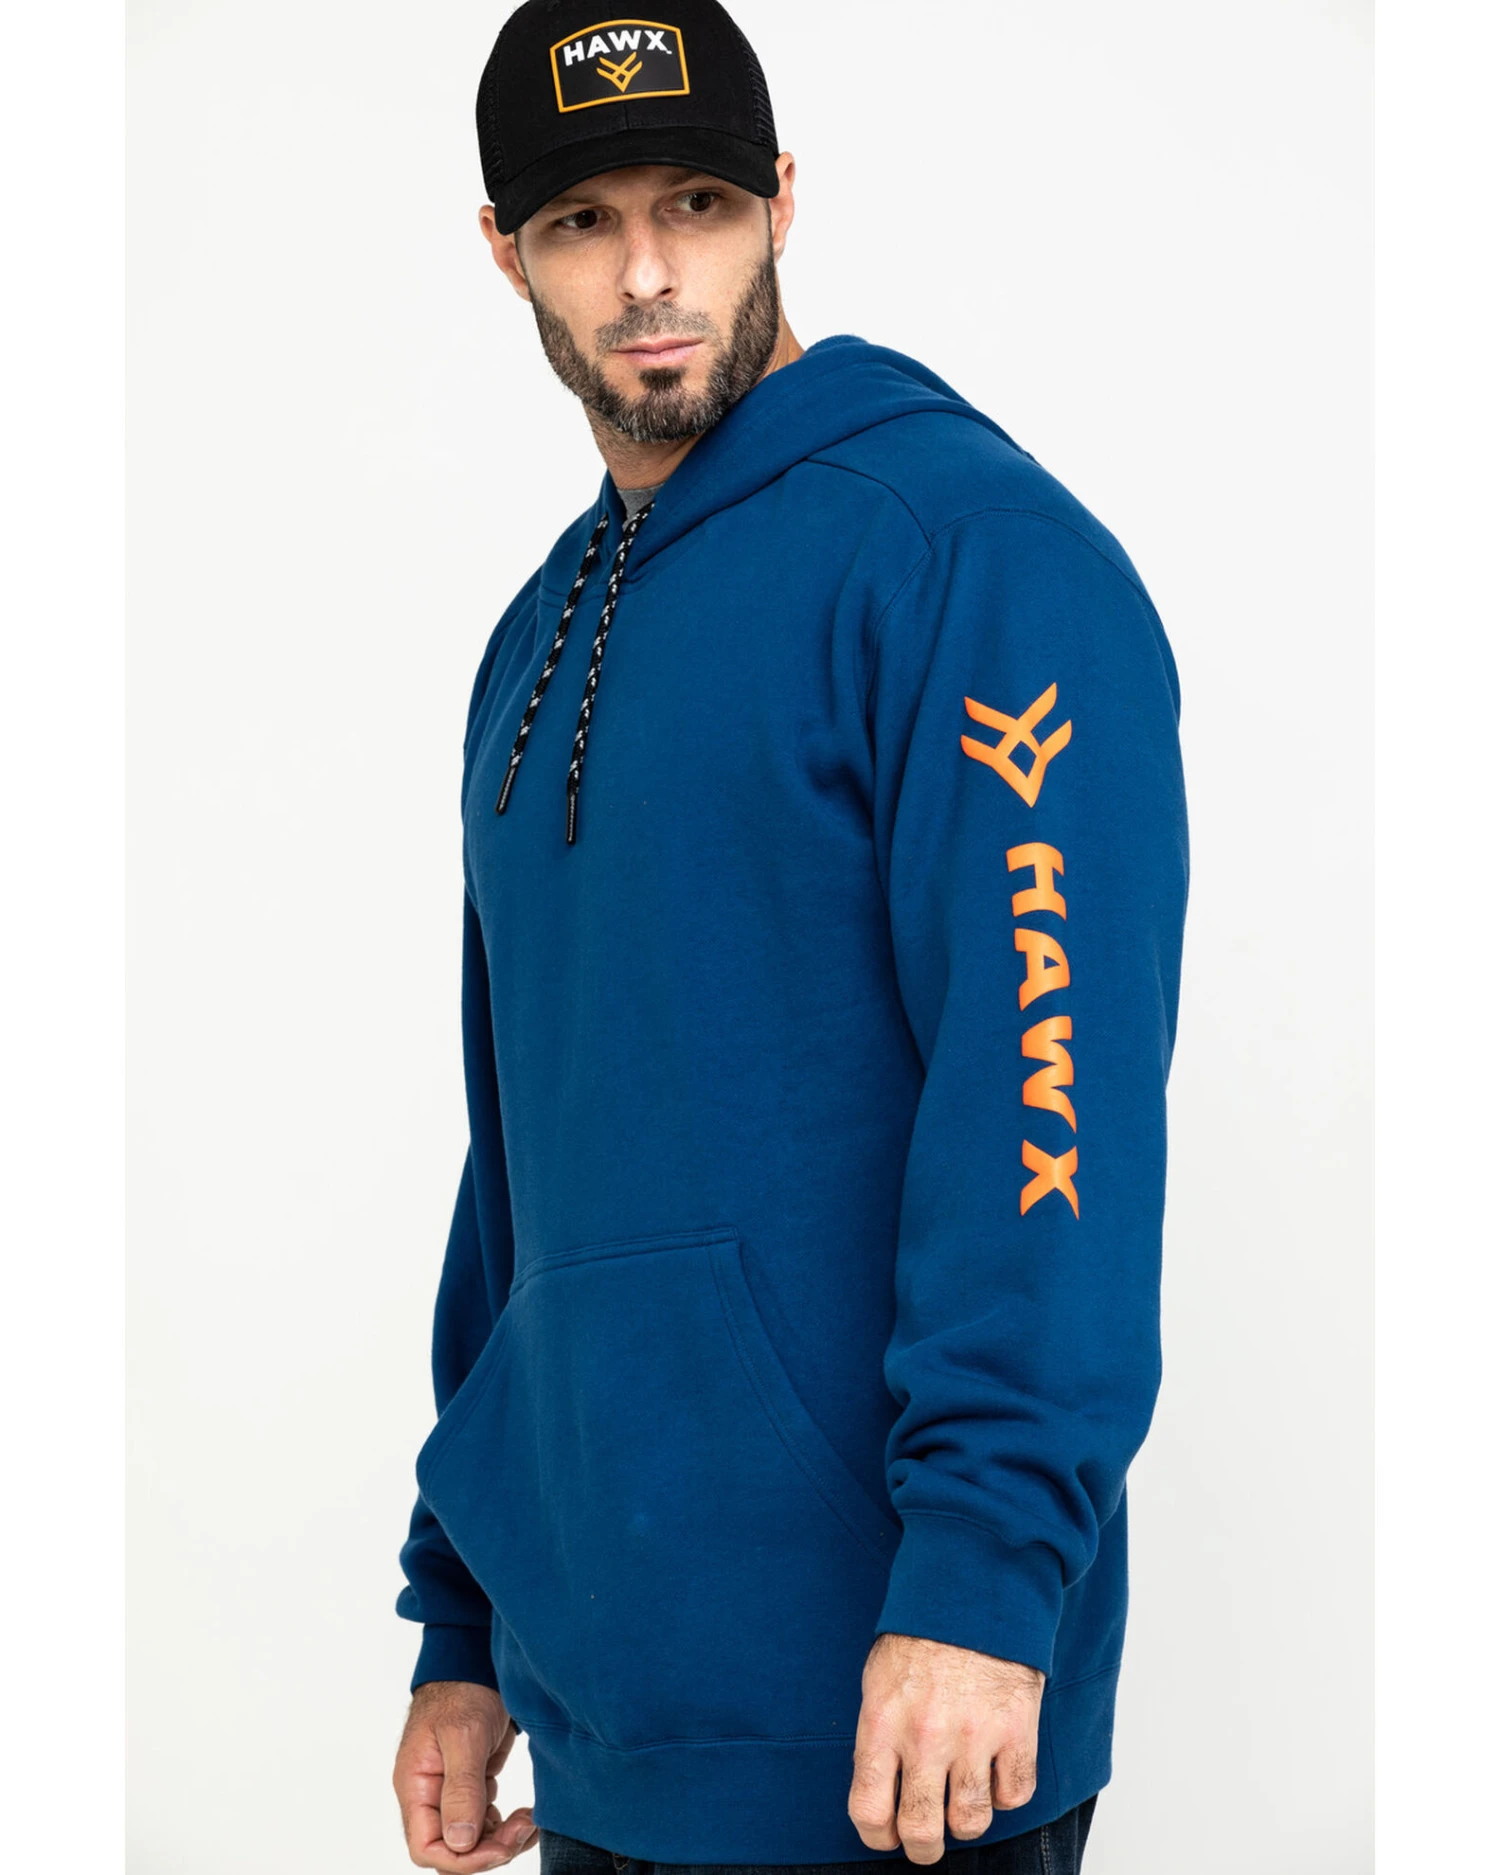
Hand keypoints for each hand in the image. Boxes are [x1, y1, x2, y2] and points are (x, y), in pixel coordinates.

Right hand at [393, 1679, 538, 1870]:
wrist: (476, 1662)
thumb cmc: (463, 1691)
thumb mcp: (464, 1736)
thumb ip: (461, 1789)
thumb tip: (459, 1842)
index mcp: (416, 1786)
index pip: (426, 1848)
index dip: (463, 1859)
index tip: (500, 1847)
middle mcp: (428, 1796)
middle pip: (451, 1850)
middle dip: (489, 1850)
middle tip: (525, 1828)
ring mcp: (449, 1792)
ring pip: (470, 1841)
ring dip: (501, 1841)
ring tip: (530, 1822)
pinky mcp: (471, 1786)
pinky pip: (483, 1823)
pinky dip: (504, 1827)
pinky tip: (524, 1816)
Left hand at [848, 1633, 1044, 1863]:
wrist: (974, 1590)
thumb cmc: (923, 1633)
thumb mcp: (880, 1678)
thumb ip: (879, 1734)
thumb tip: (879, 1788)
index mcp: (883, 1721)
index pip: (868, 1809)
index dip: (876, 1835)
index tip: (885, 1833)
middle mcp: (926, 1734)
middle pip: (921, 1829)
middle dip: (921, 1847)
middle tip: (925, 1841)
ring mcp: (974, 1734)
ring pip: (971, 1821)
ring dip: (965, 1821)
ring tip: (961, 1801)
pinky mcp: (1017, 1729)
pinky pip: (1014, 1795)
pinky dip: (1005, 1793)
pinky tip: (994, 1771)